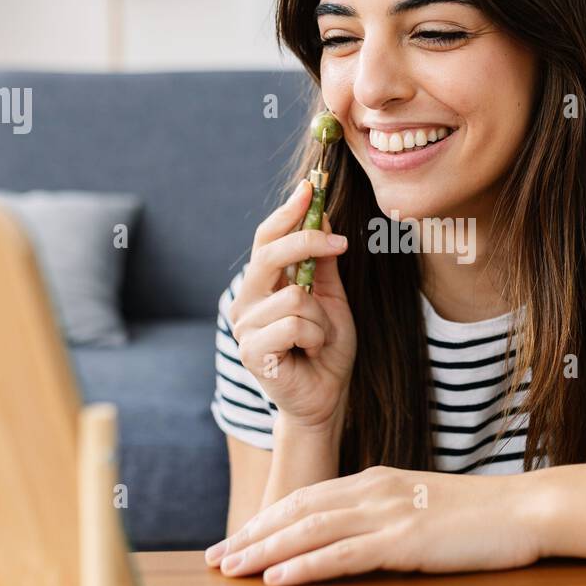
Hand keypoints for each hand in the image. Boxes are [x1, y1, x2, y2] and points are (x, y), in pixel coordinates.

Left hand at [203, 466, 548, 585]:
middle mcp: (374, 490)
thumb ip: (385, 513)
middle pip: (297, 512)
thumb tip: (353, 535)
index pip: (307, 498)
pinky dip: (304, 567)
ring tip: (230, 568)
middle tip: (214, 557)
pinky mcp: (404, 541)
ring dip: (264, 551)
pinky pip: (342, 555)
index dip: (266, 519)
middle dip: (251, 535)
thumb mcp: (422, 506)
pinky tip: (276, 580)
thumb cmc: (480, 514)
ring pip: (310, 531)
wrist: (526, 508)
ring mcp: (388, 514)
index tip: (234, 538)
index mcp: (377, 479)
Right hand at [228, 180, 356, 429]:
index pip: (266, 239)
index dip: (287, 212)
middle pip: (269, 254)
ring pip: (294, 296)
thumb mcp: (332, 298)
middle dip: (306, 242)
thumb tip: (323, 216)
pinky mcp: (251, 351)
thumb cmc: (327, 349)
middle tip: (340, 242)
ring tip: (318, 338)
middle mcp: (247, 301)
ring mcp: (245, 326)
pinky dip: (314, 337)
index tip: (309, 189)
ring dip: (321, 318)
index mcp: (262, 285)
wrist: (326, 397)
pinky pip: (294, 324)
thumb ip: (322, 263)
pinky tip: (309, 352)